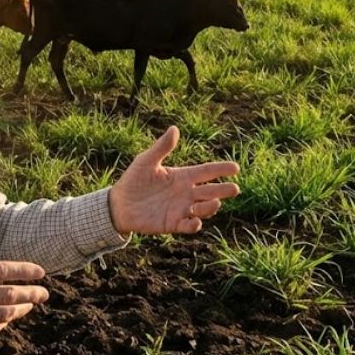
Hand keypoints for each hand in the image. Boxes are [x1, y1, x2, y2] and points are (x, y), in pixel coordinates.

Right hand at [0, 211, 48, 337]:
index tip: (40, 271)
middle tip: (44, 292)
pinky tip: (7, 318)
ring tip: (30, 305)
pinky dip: (1, 324)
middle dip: (31, 294)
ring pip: (2, 315)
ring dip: (20, 310)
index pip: (2, 271)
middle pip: (8, 295)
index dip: (24, 271)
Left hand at [109, 126, 239, 235]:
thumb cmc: (134, 180)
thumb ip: (161, 148)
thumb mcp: (146, 161)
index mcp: (183, 176)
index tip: (235, 168)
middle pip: (211, 191)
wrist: (119, 203)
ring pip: (204, 209)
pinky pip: (188, 225)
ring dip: (210, 207)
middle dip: (223, 190)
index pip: (207, 172)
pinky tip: (195, 220)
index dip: (221, 169)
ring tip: (214, 202)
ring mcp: (181, 209)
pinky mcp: (173, 223)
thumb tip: (174, 129)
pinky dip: (194, 224)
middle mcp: (186, 193)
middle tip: (234, 189)